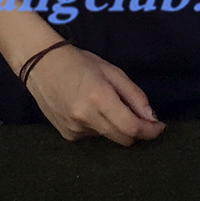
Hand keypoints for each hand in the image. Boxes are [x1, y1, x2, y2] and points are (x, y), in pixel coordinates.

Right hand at [25, 43, 165, 144]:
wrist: (40, 65)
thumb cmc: (79, 62)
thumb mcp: (111, 71)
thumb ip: (134, 95)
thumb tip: (151, 118)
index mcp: (98, 97)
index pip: (131, 127)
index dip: (149, 131)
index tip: (159, 127)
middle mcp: (85, 117)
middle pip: (123, 139)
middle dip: (137, 131)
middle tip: (142, 118)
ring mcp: (74, 129)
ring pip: (109, 137)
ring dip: (115, 126)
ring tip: (104, 103)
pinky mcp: (67, 136)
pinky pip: (94, 136)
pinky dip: (99, 126)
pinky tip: (88, 109)